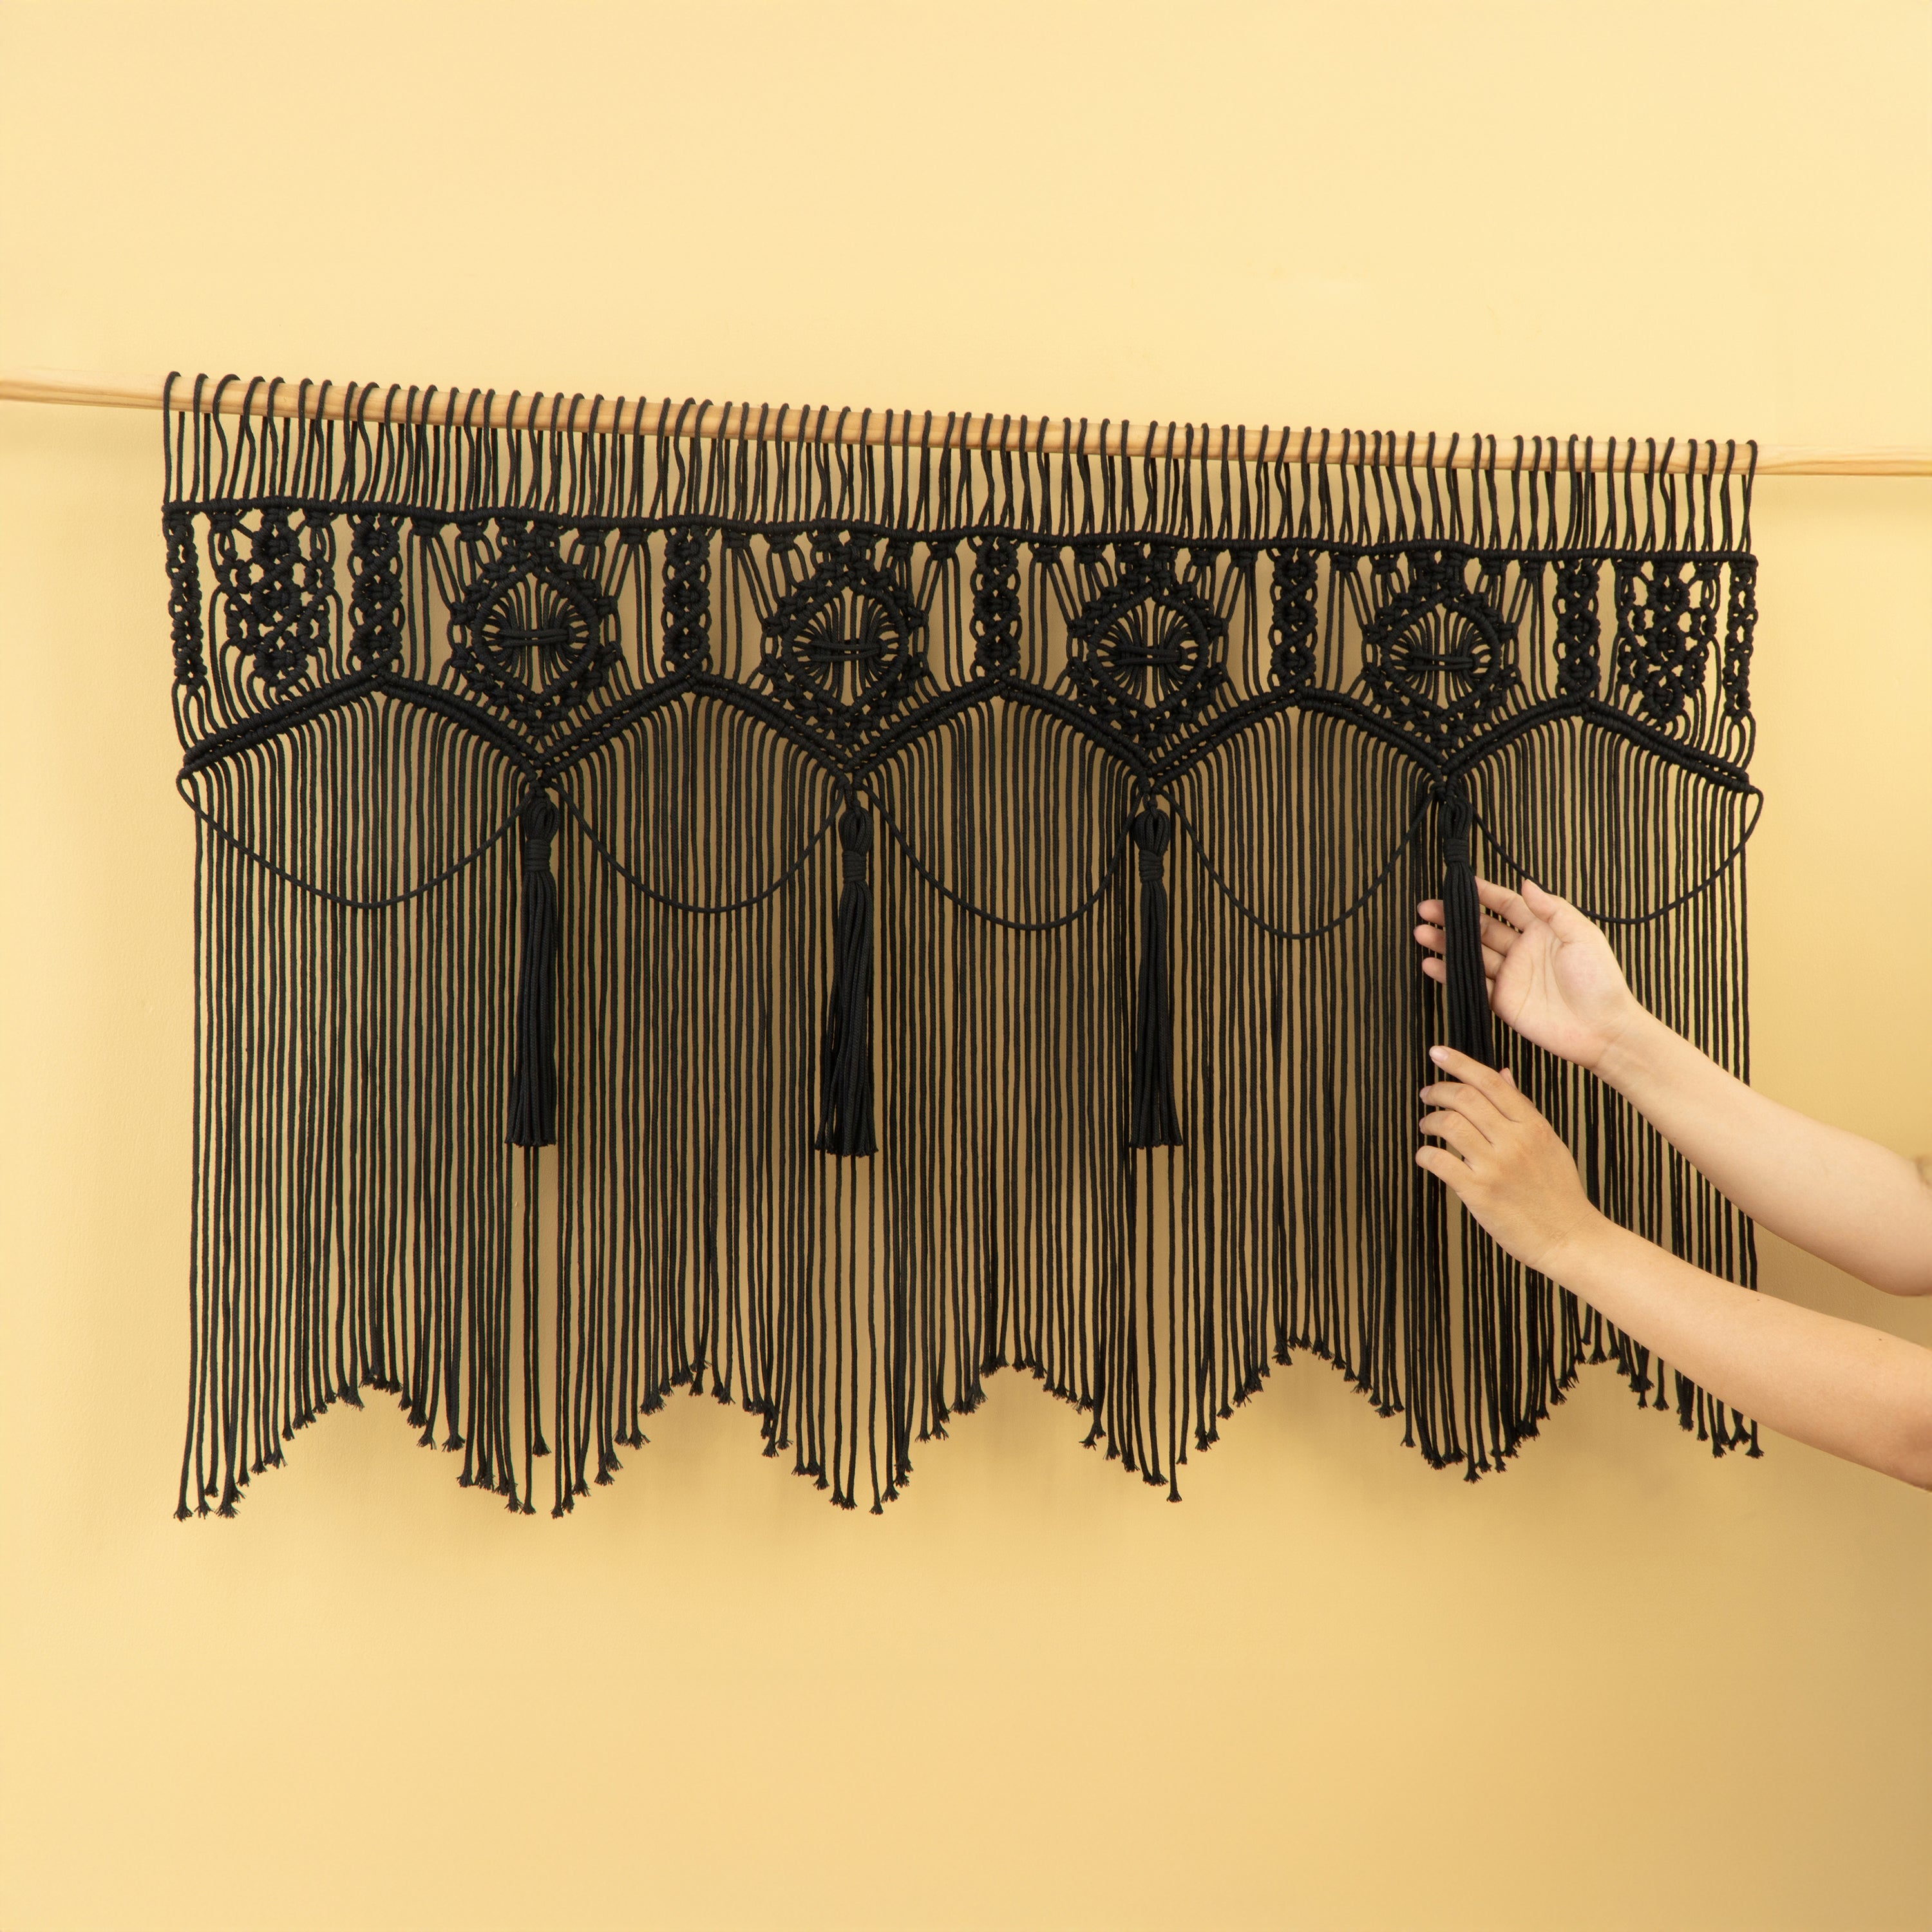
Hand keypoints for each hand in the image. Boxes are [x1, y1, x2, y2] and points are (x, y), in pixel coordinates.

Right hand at [1414, 876, 1643, 1072]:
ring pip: (1471, 954)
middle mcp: (1523, 950)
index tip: (1461, 884)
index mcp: (1543, 930)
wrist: (1603, 1030)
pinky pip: (1472, 984)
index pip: (1507, 905)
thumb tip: (1527, 883)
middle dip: (1453, 917)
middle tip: (1428, 909)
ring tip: (1422, 933)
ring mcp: (1511, 976)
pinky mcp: (1503, 1001)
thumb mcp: (1583, 936)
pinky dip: (1449, 974)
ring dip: (1446, 944)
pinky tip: (1432, 964)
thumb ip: (1553, 909)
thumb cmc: (1601, 983)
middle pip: (1481, 928)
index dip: (1484, 893)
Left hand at [1416, 1047, 1603, 1275]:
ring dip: (1429, 1121)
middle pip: (1465, 1097)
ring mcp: (1496, 1166)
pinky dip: (1425, 1154)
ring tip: (1426, 1126)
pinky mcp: (1479, 1193)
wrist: (1570, 1239)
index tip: (1437, 1053)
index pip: (1491, 1082)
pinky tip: (1426, 1156)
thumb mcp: (1548, 1143)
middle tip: (1427, 1095)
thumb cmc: (1558, 1193)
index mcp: (1534, 1126)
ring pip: (1449, 1124)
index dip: (1459, 1063)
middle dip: (1438, 1091)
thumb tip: (1502, 1073)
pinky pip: (1439, 1161)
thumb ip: (1522, 1109)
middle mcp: (1515, 1141)